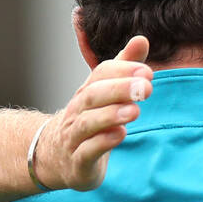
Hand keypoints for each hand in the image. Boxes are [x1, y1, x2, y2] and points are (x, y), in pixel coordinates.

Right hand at [34, 35, 152, 190]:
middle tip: (145, 88)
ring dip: (112, 115)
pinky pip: (87, 150)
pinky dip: (103, 142)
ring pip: (89, 122)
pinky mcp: (78, 162)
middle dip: (119, 89)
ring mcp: (74, 137)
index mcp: (87, 92)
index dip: (122, 70)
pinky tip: (120, 135)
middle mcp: (78, 111)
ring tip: (135, 111)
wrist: (56, 157)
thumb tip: (141, 39)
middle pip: (94, 95)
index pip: (101, 74)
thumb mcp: (104, 93)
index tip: (147, 72)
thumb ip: (123, 68)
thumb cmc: (88, 120)